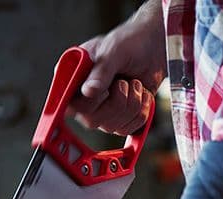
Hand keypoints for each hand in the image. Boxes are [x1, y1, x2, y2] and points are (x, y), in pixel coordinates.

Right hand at [70, 3, 164, 134]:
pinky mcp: (119, 119)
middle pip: (91, 120)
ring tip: (135, 84)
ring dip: (131, 105)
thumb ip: (102, 71)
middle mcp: (82, 97)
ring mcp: (101, 111)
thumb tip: (87, 91)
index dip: (89, 102)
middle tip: (124, 82)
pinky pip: (127, 129)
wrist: (153, 50)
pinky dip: (140, 112)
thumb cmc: (129, 44)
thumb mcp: (114, 52)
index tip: (106, 89)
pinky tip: (142, 94)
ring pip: (111, 127)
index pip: (69, 104)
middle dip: (117, 102)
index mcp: (72, 77)